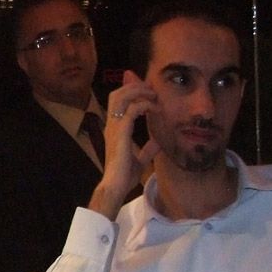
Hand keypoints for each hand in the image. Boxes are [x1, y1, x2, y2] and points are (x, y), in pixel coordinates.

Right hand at [87, 76, 158, 214]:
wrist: (116, 185)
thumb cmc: (124, 175)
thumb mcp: (140, 160)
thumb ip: (148, 149)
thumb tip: (159, 142)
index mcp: (114, 129)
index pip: (118, 101)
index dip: (131, 90)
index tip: (148, 90)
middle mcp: (112, 124)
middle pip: (117, 94)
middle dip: (134, 86)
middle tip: (151, 89)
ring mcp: (115, 127)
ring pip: (122, 97)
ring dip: (139, 92)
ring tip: (153, 96)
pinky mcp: (121, 132)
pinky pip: (132, 110)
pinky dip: (145, 106)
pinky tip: (155, 110)